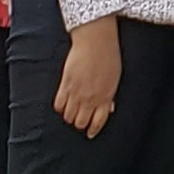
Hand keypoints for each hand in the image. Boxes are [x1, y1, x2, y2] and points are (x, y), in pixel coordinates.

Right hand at [55, 16, 120, 137]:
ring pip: (69, 116)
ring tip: (71, 112)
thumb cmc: (108, 56)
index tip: (90, 133)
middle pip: (81, 122)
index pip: (98, 121)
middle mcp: (91, 98)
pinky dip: (60, 108)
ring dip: (70, 117)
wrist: (96, 40)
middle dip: (80, 124)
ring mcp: (77, 92)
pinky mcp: (65, 85)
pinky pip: (59, 105)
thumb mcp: (115, 77)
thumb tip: (109, 109)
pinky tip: (63, 105)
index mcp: (106, 96)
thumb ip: (110, 95)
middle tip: (80, 120)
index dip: (93, 129)